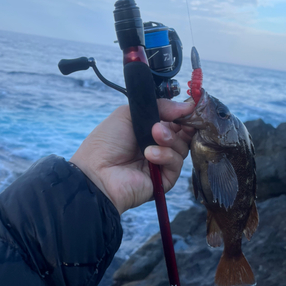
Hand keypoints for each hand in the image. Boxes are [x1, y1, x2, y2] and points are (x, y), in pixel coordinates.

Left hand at [70, 100, 194, 214]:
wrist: (97, 172)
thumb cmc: (107, 142)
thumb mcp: (129, 114)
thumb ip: (159, 107)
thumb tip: (187, 106)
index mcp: (149, 131)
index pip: (175, 121)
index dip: (182, 115)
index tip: (188, 109)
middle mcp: (158, 146)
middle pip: (183, 135)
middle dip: (180, 125)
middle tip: (170, 120)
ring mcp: (162, 164)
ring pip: (182, 148)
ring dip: (169, 139)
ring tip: (154, 135)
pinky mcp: (165, 180)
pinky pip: (176, 164)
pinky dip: (165, 156)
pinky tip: (149, 154)